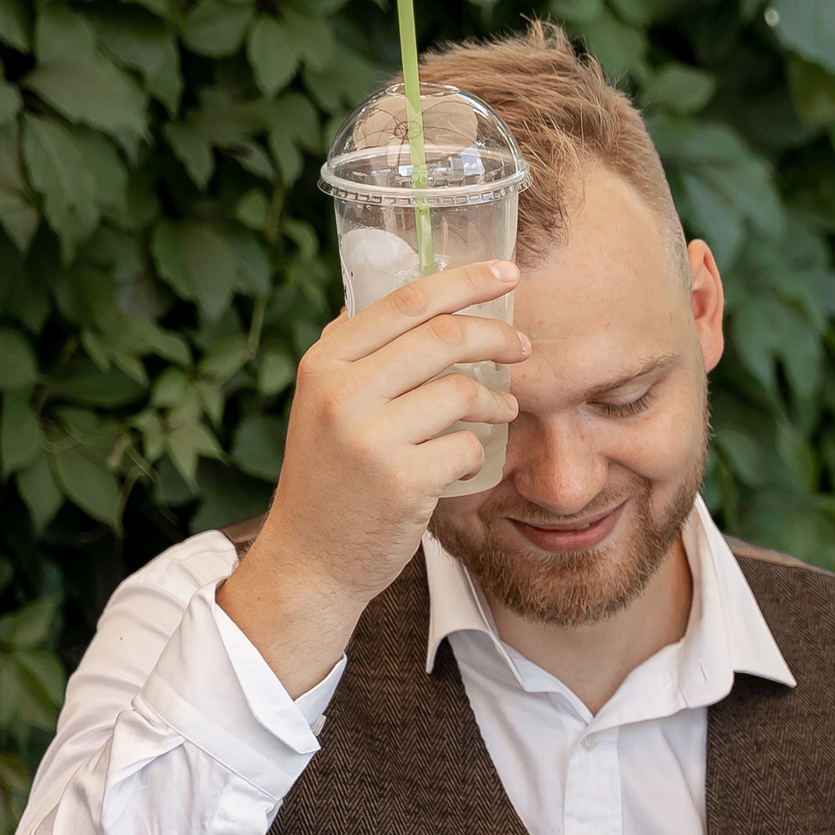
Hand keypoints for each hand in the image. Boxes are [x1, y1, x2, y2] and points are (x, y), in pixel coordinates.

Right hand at [220, 261, 530, 694]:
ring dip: (498, 401)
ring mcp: (369, 437)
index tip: (508, 272)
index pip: (406, 300)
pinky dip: (478, 453)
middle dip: (498, 337)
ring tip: (505, 410)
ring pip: (463, 392)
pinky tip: (469, 461)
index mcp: (324, 361)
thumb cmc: (331, 478)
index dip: (466, 281)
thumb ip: (360, 355)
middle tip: (525, 348)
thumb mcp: (323, 404)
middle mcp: (340, 391)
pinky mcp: (402, 481)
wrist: (310, 561)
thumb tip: (411, 299)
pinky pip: (467, 447)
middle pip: (445, 337)